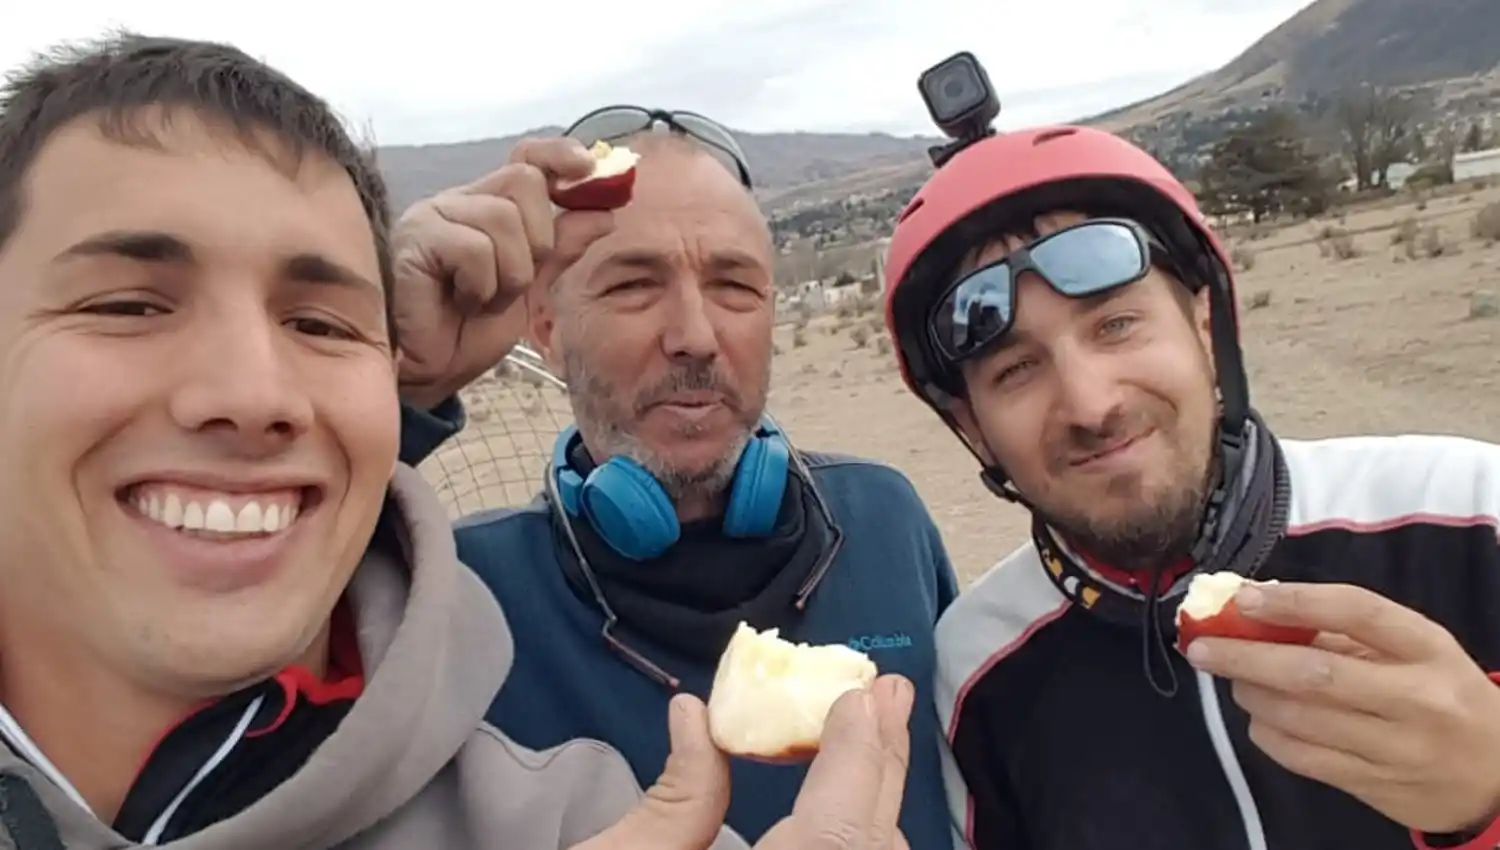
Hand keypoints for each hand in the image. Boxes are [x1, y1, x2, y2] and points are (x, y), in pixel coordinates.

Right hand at [391, 137, 614, 409]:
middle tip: (516, 283)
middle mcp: (458, 201)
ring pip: (503, 219)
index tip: (589, 167)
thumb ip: (562, 248)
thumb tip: (605, 213)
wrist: (431, 373)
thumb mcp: (531, 286)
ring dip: (510, 275)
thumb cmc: (469, 330)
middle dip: (538, 240)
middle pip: (524, 181)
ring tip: (484, 301)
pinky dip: (483, 286)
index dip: (559, 155)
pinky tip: (462, 303)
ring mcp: (433, 216)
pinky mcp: (416, 240)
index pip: (526, 158)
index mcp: (486, 205)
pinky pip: (475, 248)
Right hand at [577, 675, 913, 849]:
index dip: (859, 761)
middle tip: (885, 697)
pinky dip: (855, 842)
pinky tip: (846, 808)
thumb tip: (694, 714)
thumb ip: (673, 798)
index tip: (860, 697)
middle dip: (879, 772)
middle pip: (869, 848)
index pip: (841, 835)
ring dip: (872, 809)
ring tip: (869, 738)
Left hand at [1183, 581, 1499, 833]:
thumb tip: (1260, 608)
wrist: (1496, 777)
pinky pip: (1302, 757)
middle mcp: (1415, 698)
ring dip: (1251, 694)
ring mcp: (1395, 748)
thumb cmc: (1443, 695)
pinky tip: (1260, 716)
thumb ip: (1347, 631)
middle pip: (1314, 673)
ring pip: (1299, 719)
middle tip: (1201, 647)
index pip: (1357, 611)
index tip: (1243, 598)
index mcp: (1427, 649)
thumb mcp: (1417, 651)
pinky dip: (1267, 733)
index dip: (1294, 602)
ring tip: (1234, 679)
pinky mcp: (1374, 786)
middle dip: (1245, 658)